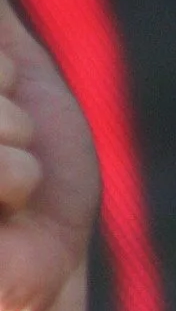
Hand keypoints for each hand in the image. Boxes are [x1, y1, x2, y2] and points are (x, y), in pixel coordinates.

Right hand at [0, 0, 97, 310]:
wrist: (37, 252)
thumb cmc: (24, 153)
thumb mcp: (6, 57)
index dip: (0, 65)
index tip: (3, 88)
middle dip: (6, 97)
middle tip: (4, 137)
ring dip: (15, 146)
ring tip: (3, 181)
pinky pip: (6, 166)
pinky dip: (19, 183)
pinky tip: (4, 213)